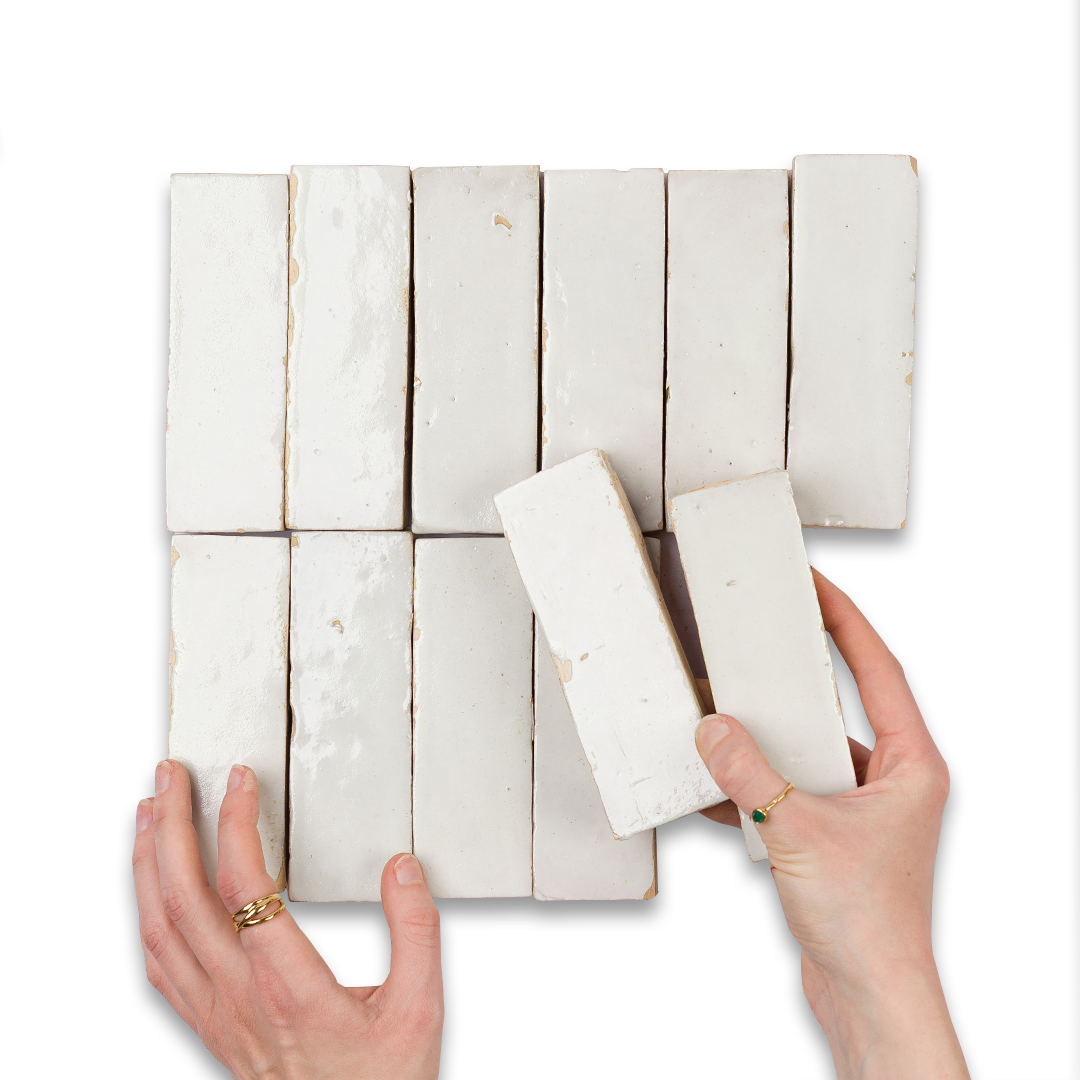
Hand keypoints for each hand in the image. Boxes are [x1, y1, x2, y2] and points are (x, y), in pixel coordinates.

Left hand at [132, 761, 442, 1077]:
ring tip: (147, 817)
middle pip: (182, 898)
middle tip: (169, 778)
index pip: (244, 885)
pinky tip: (150, 896)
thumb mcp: (420, 1007)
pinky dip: (147, 917)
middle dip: (169, 827)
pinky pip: (160, 968)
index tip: (239, 782)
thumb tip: (401, 871)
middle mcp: (239, 999)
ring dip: (146, 865)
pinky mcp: (212, 1031)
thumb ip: (416, 930)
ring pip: (159, 931)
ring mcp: (217, 1017)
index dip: (234, 822)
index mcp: (288, 985)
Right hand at [695, 569, 967, 1079]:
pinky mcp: (835, 839)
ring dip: (770, 743)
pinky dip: (758, 789)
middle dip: (797, 682)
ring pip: (811, 754)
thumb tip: (715, 732)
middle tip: (764, 645)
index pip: (878, 671)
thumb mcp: (797, 832)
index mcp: (911, 766)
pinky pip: (792, 793)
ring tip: (731, 723)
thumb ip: (750, 776)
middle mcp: (894, 783)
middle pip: (840, 708)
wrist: (870, 996)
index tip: (818, 587)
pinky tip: (721, 792)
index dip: (847, 621)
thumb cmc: (868, 923)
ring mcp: (865, 812)